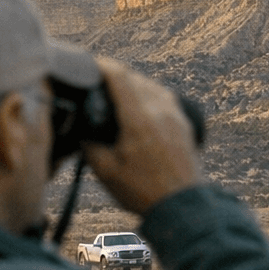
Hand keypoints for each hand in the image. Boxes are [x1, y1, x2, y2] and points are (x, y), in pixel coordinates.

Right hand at [82, 58, 203, 213]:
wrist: (182, 206)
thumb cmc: (143, 191)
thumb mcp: (106, 171)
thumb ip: (90, 145)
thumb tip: (83, 128)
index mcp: (139, 119)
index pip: (120, 77)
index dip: (102, 65)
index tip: (89, 64)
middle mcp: (161, 111)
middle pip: (136, 78)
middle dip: (116, 76)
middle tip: (98, 82)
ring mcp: (176, 116)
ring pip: (153, 86)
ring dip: (134, 84)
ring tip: (118, 94)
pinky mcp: (185, 124)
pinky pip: (166, 98)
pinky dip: (150, 95)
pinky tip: (141, 107)